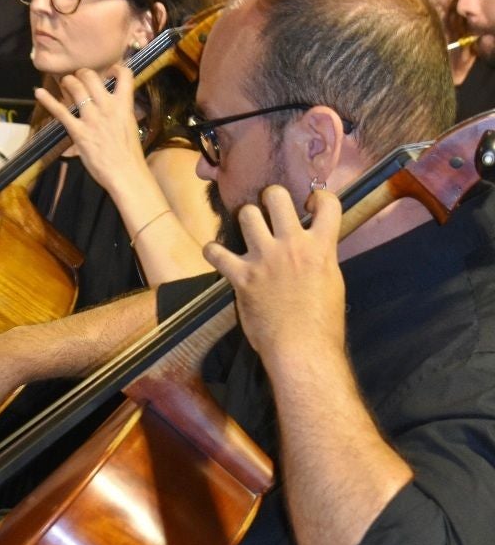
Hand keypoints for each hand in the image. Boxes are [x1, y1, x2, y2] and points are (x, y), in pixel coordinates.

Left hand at [34, 65, 146, 191]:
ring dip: (68, 82)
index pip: (124, 75)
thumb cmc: (130, 155)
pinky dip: (48, 100)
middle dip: (82, 73)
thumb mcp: (129, 126)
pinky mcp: (78, 132)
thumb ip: (120, 112)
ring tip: (65, 83)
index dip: (115, 69)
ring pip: (75, 87)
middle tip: (79, 79)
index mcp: (124, 106)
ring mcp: (91, 118)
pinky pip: (60, 111)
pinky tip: (39, 92)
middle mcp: (107, 107)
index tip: (109, 73)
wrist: (126, 174)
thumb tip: (112, 105)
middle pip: (91, 76)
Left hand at [203, 186, 345, 375]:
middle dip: (271, 197)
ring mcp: (264, 259)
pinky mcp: (242, 276)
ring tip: (249, 231)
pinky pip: (216, 252)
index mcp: (321, 247)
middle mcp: (292, 245)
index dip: (318, 197)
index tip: (309, 204)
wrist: (302, 349)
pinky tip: (217, 255)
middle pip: (275, 195)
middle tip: (271, 210)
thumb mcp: (332, 283)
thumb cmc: (323, 324)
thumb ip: (319, 259)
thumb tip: (311, 252)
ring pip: (246, 214)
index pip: (328, 203)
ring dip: (246, 219)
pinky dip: (213, 252)